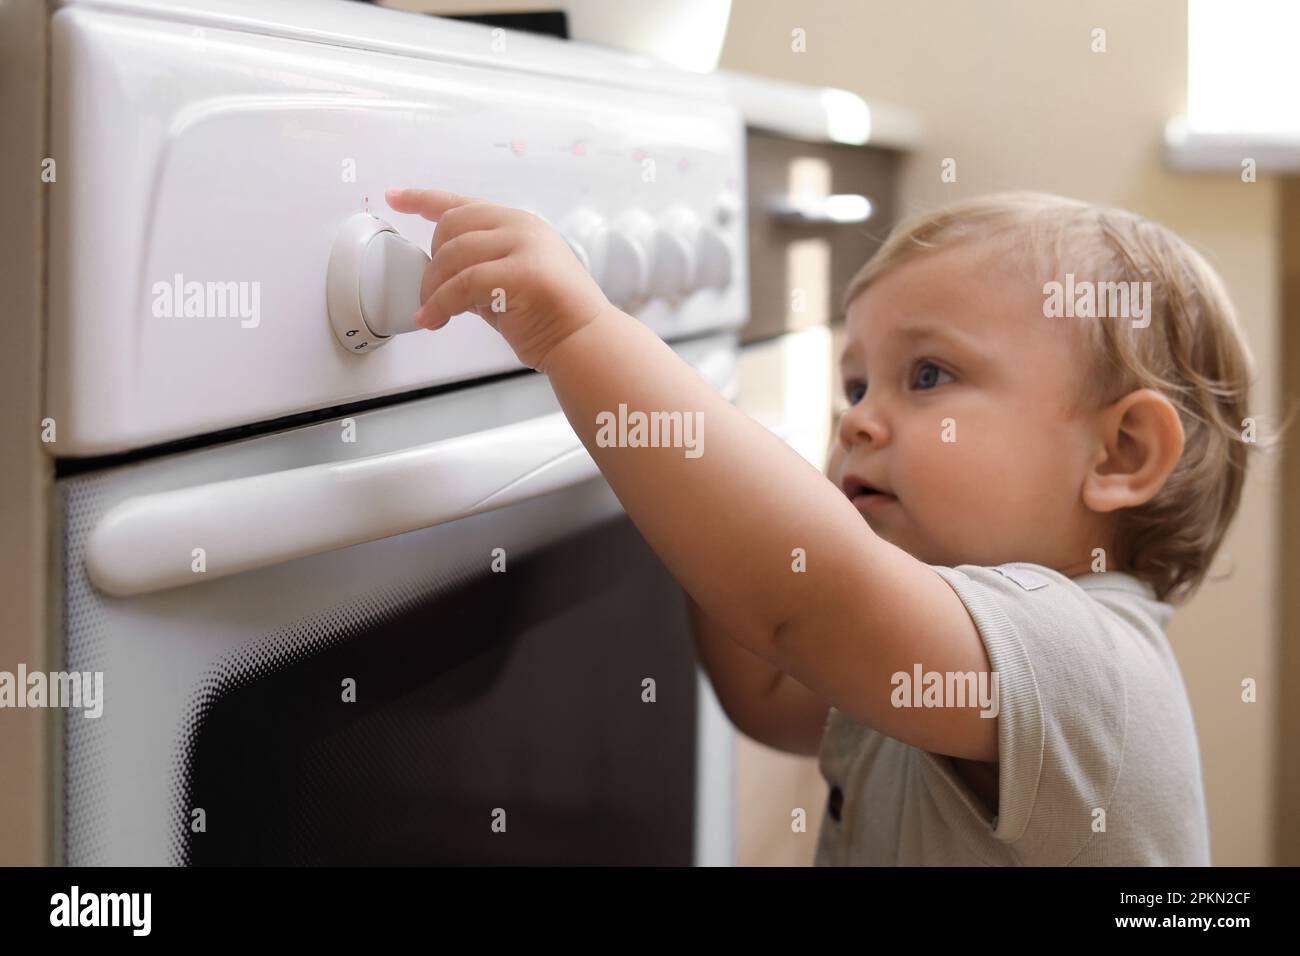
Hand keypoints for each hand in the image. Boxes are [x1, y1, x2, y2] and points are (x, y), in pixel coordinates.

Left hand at [384, 188, 613, 370]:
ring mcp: (525, 246)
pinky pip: (464, 284)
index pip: (464, 204)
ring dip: (433, 288)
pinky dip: (441, 304)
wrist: (586, 342)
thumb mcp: (509, 282)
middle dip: (432, 261)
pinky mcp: (522, 272)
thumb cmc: (553, 319)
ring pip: (454, 255)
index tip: (395, 197)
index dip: (423, 198)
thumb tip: (441, 276)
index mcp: (520, 224)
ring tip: (434, 312)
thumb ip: (479, 269)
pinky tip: (434, 319)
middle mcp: (522, 227)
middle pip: (452, 225)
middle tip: (431, 293)